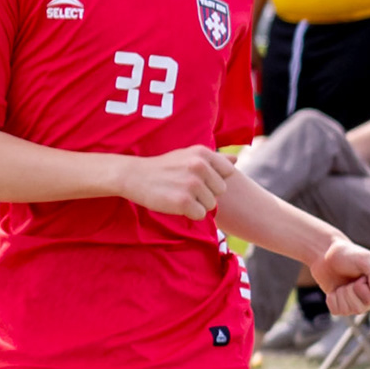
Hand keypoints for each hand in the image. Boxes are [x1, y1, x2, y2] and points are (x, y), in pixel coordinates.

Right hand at [108, 146, 230, 217]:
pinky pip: (200, 215)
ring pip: (211, 204)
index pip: (227, 173)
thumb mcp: (188, 156)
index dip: (213, 178)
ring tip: (178, 194)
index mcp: (203, 153)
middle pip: (220, 191)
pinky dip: (189, 214)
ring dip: (196, 204)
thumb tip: (236, 160)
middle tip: (184, 187)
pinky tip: (175, 204)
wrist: (133, 176)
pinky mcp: (183, 201)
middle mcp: (199, 166)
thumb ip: (214, 159)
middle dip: (205, 193)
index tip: (195, 177)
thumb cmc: (163, 167)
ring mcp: (191, 184)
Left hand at [314, 234, 369, 316]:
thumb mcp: (364, 259)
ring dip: (340, 295)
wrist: (326, 256)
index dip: (361, 286)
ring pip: (350, 310)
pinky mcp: (345, 307)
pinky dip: (331, 300)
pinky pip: (337, 311)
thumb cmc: (347, 255)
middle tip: (350, 280)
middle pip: (361, 307)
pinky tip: (335, 290)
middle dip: (349, 291)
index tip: (360, 275)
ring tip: (343, 284)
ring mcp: (361, 303)